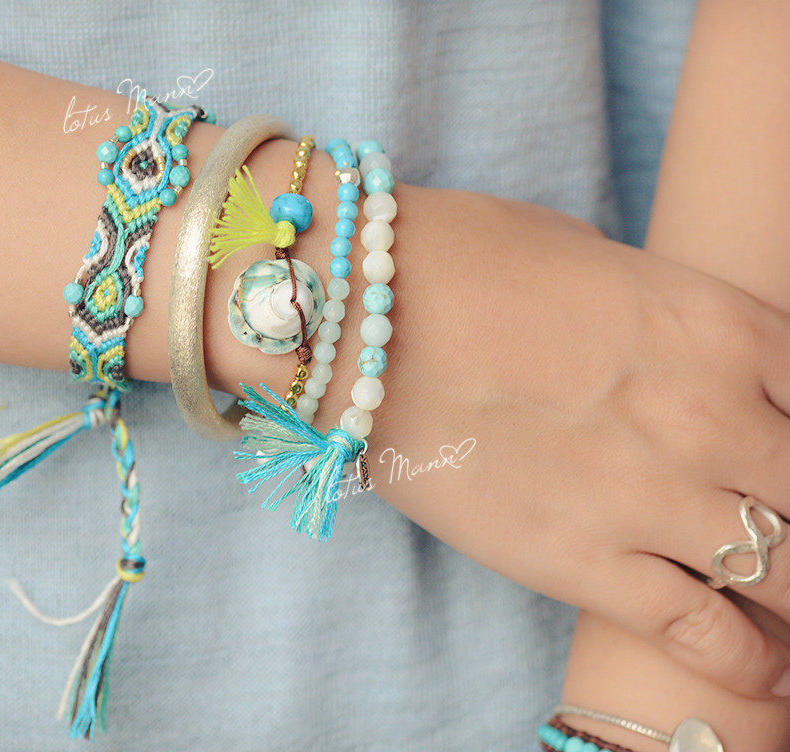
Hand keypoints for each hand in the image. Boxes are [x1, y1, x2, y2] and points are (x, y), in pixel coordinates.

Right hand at [311, 186, 789, 699]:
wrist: (358, 314)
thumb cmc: (463, 260)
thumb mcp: (593, 259)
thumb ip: (664, 321)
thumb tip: (681, 357)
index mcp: (721, 328)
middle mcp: (710, 417)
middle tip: (788, 533)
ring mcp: (649, 497)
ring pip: (786, 574)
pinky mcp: (580, 560)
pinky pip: (701, 633)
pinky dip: (748, 661)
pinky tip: (766, 672)